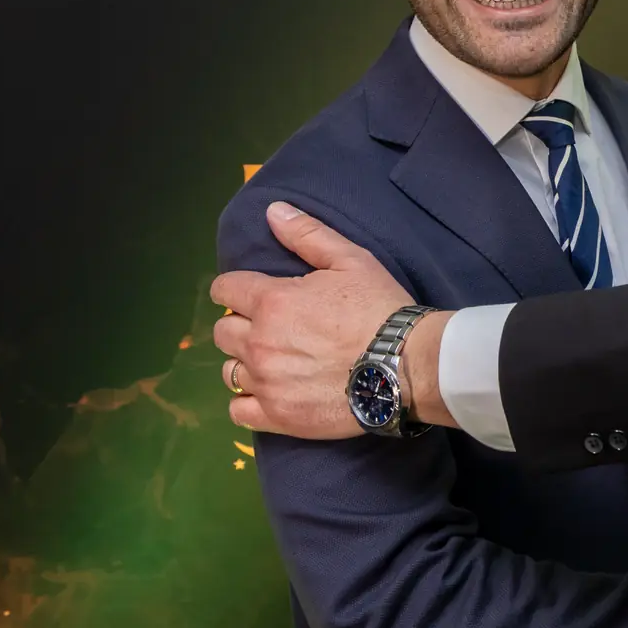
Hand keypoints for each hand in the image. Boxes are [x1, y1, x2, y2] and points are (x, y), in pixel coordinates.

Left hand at [211, 202, 455, 436]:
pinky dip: (248, 402)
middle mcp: (259, 342)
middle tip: (270, 328)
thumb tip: (272, 211)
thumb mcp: (351, 260)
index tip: (250, 295)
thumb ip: (307, 235)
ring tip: (273, 362)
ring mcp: (266, 382)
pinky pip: (239, 410)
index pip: (225, 290)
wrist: (405, 365)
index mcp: (271, 301)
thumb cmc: (379, 308)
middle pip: (222, 332)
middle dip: (241, 325)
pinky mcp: (277, 416)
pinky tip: (269, 393)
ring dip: (246, 363)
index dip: (234, 289)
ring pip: (229, 371)